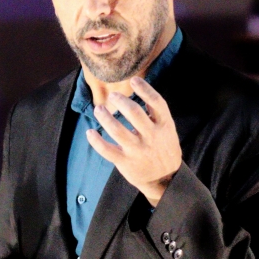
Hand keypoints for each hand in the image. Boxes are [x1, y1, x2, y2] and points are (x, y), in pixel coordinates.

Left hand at [86, 77, 181, 205]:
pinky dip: (96, 141)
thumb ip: (156, 113)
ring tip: (99, 109)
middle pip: (134, 113)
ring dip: (105, 117)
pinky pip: (107, 150)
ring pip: (117, 130)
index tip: (133, 80)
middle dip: (120, 101)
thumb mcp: (168, 130)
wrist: (165, 178)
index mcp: (164, 126)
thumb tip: (142, 89)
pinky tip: (90, 132)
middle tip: (112, 96)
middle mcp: (151, 137)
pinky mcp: (126, 162)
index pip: (157, 102)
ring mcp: (138, 150)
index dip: (145, 89)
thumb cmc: (163, 149)